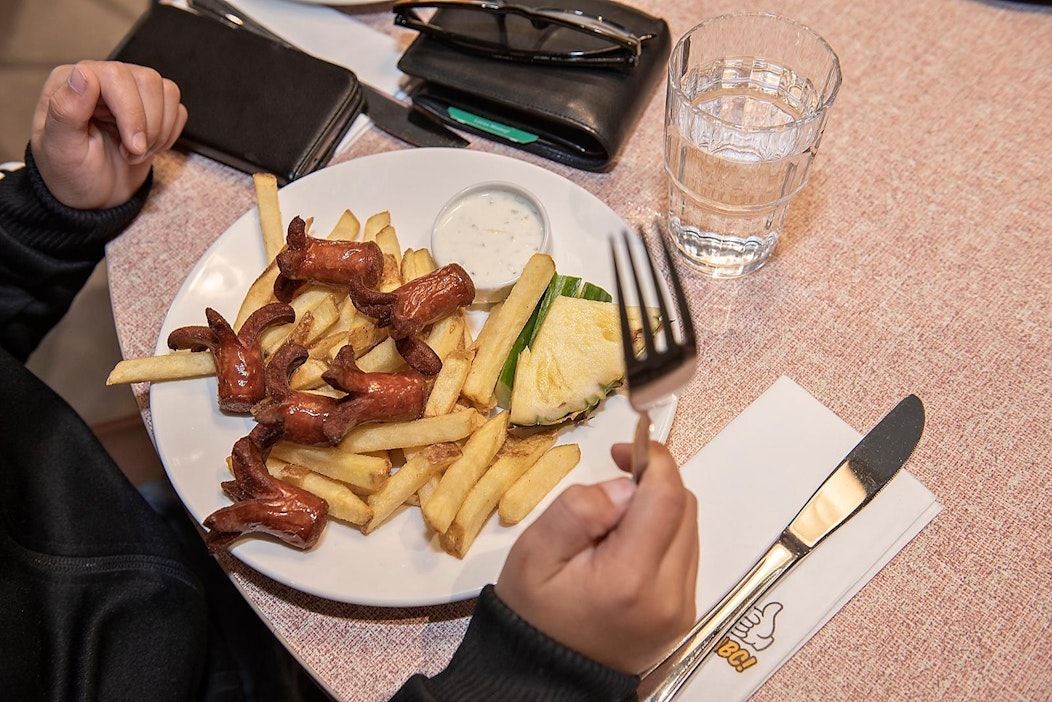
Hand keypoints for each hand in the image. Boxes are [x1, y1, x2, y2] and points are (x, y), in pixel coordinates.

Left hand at [30, 60, 187, 209]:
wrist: (93, 196)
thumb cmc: (71, 174)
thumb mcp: (60, 150)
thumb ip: (66, 109)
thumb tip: (84, 74)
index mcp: (71, 81)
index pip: (117, 75)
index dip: (131, 112)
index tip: (131, 147)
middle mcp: (102, 79)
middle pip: (147, 81)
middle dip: (147, 126)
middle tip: (131, 153)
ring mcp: (130, 92)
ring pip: (167, 91)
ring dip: (159, 131)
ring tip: (135, 152)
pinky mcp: (152, 109)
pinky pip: (177, 109)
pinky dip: (170, 135)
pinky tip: (148, 148)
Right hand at [496, 441, 698, 673]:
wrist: (544, 676)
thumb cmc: (535, 613)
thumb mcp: (535, 553)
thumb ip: (579, 510)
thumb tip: (625, 486)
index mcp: (631, 578)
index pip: (668, 497)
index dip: (652, 460)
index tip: (623, 450)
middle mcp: (669, 596)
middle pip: (685, 509)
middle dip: (652, 484)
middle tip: (611, 485)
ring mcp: (680, 609)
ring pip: (689, 529)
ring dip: (658, 510)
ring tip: (612, 525)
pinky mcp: (682, 615)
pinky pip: (684, 555)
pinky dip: (661, 537)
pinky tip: (625, 548)